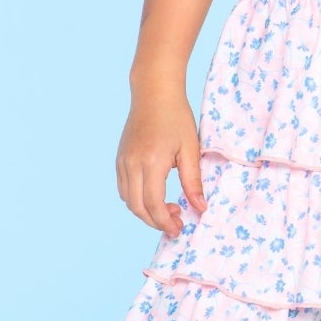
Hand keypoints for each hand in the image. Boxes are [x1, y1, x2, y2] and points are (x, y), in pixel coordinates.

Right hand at [115, 87, 206, 233]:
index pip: (153, 204)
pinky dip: (137, 199)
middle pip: (137, 207)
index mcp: (151, 162)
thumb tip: (200, 208)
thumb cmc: (176, 117)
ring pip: (128, 200)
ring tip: (168, 208)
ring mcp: (122, 161)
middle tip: (176, 223)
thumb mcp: (190, 149)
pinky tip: (155, 195)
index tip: (179, 228)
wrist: (154, 93)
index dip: (165, 222)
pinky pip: (124, 188)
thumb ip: (193, 182)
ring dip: (146, 211)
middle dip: (155, 221)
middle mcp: (131, 163)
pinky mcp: (120, 158)